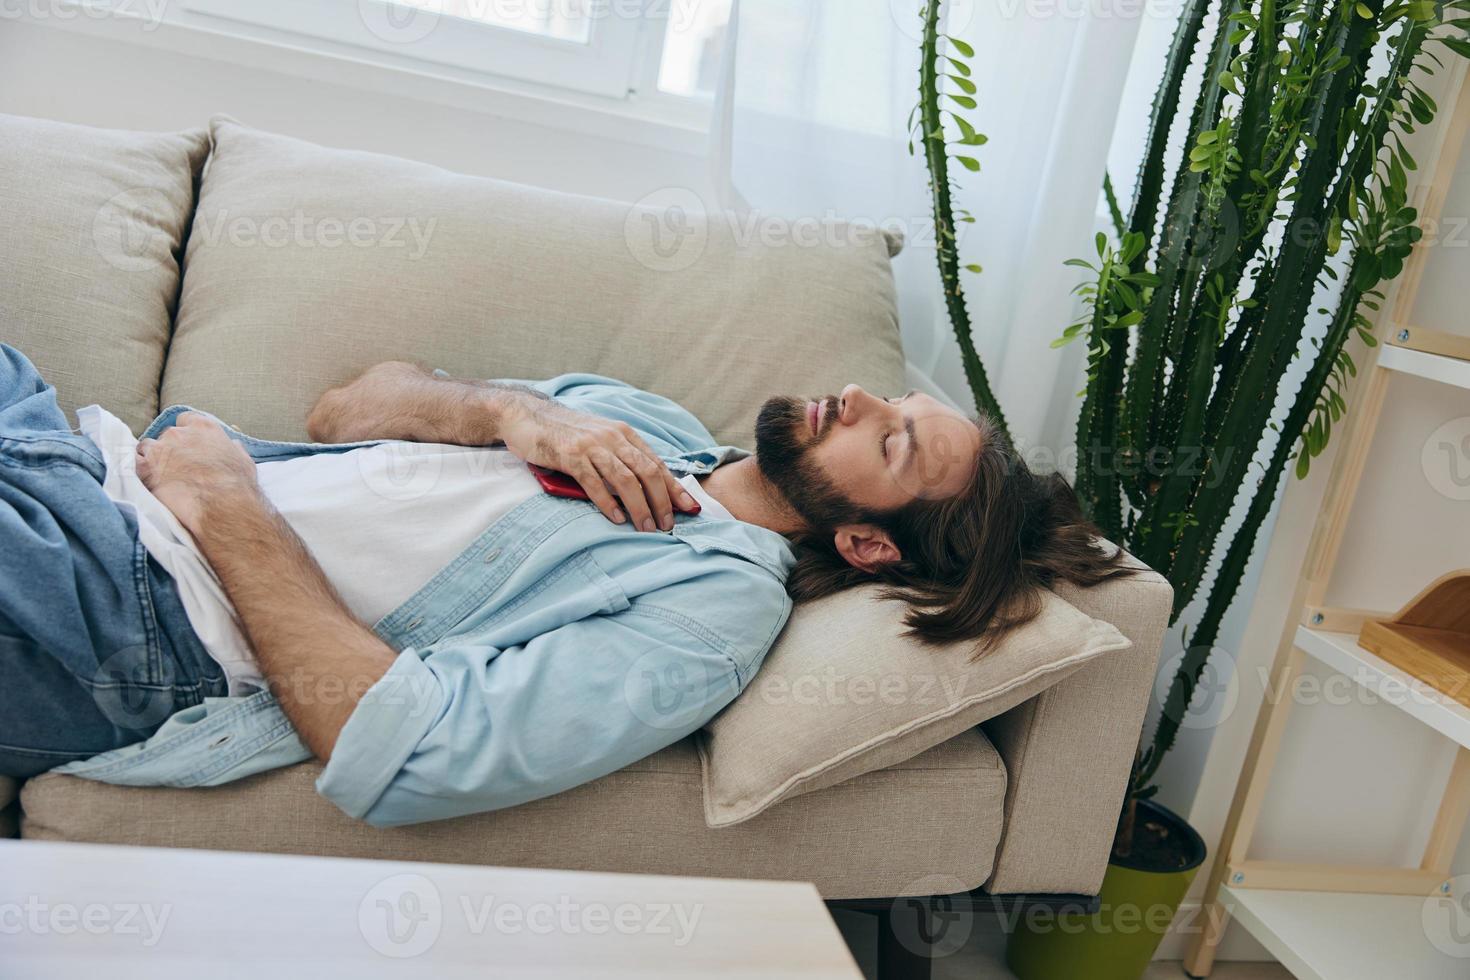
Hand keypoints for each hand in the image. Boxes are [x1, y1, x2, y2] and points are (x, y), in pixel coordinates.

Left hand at [136, 412, 259, 535]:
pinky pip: (134, 464)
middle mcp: (179, 433)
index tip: (189, 445)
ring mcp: (160, 449)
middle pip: (167, 434)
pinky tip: (147, 480)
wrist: (221, 505)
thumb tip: (232, 445)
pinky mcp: (146, 469)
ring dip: (152, 459)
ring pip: (147, 447)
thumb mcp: (244, 460)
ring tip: (160, 475)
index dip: (187, 433)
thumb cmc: (237, 485)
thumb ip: (233, 448)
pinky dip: (139, 471)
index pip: (186, 420)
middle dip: (170, 448)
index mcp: (204, 427)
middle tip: (177, 465)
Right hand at [500, 401, 698, 531]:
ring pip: (625, 479)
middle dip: (662, 501)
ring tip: (647, 528)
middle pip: (647, 472)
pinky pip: (594, 482)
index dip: (675, 487)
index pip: (657, 463)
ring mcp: (591, 446)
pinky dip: (608, 502)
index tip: (690, 508)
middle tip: (668, 525)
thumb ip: (621, 457)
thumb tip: (647, 486)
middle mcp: (612, 437)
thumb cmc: (566, 433)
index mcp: (624, 433)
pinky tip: (617, 518)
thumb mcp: (600, 439)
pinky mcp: (569, 455)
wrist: (527, 416)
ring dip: (640, 506)